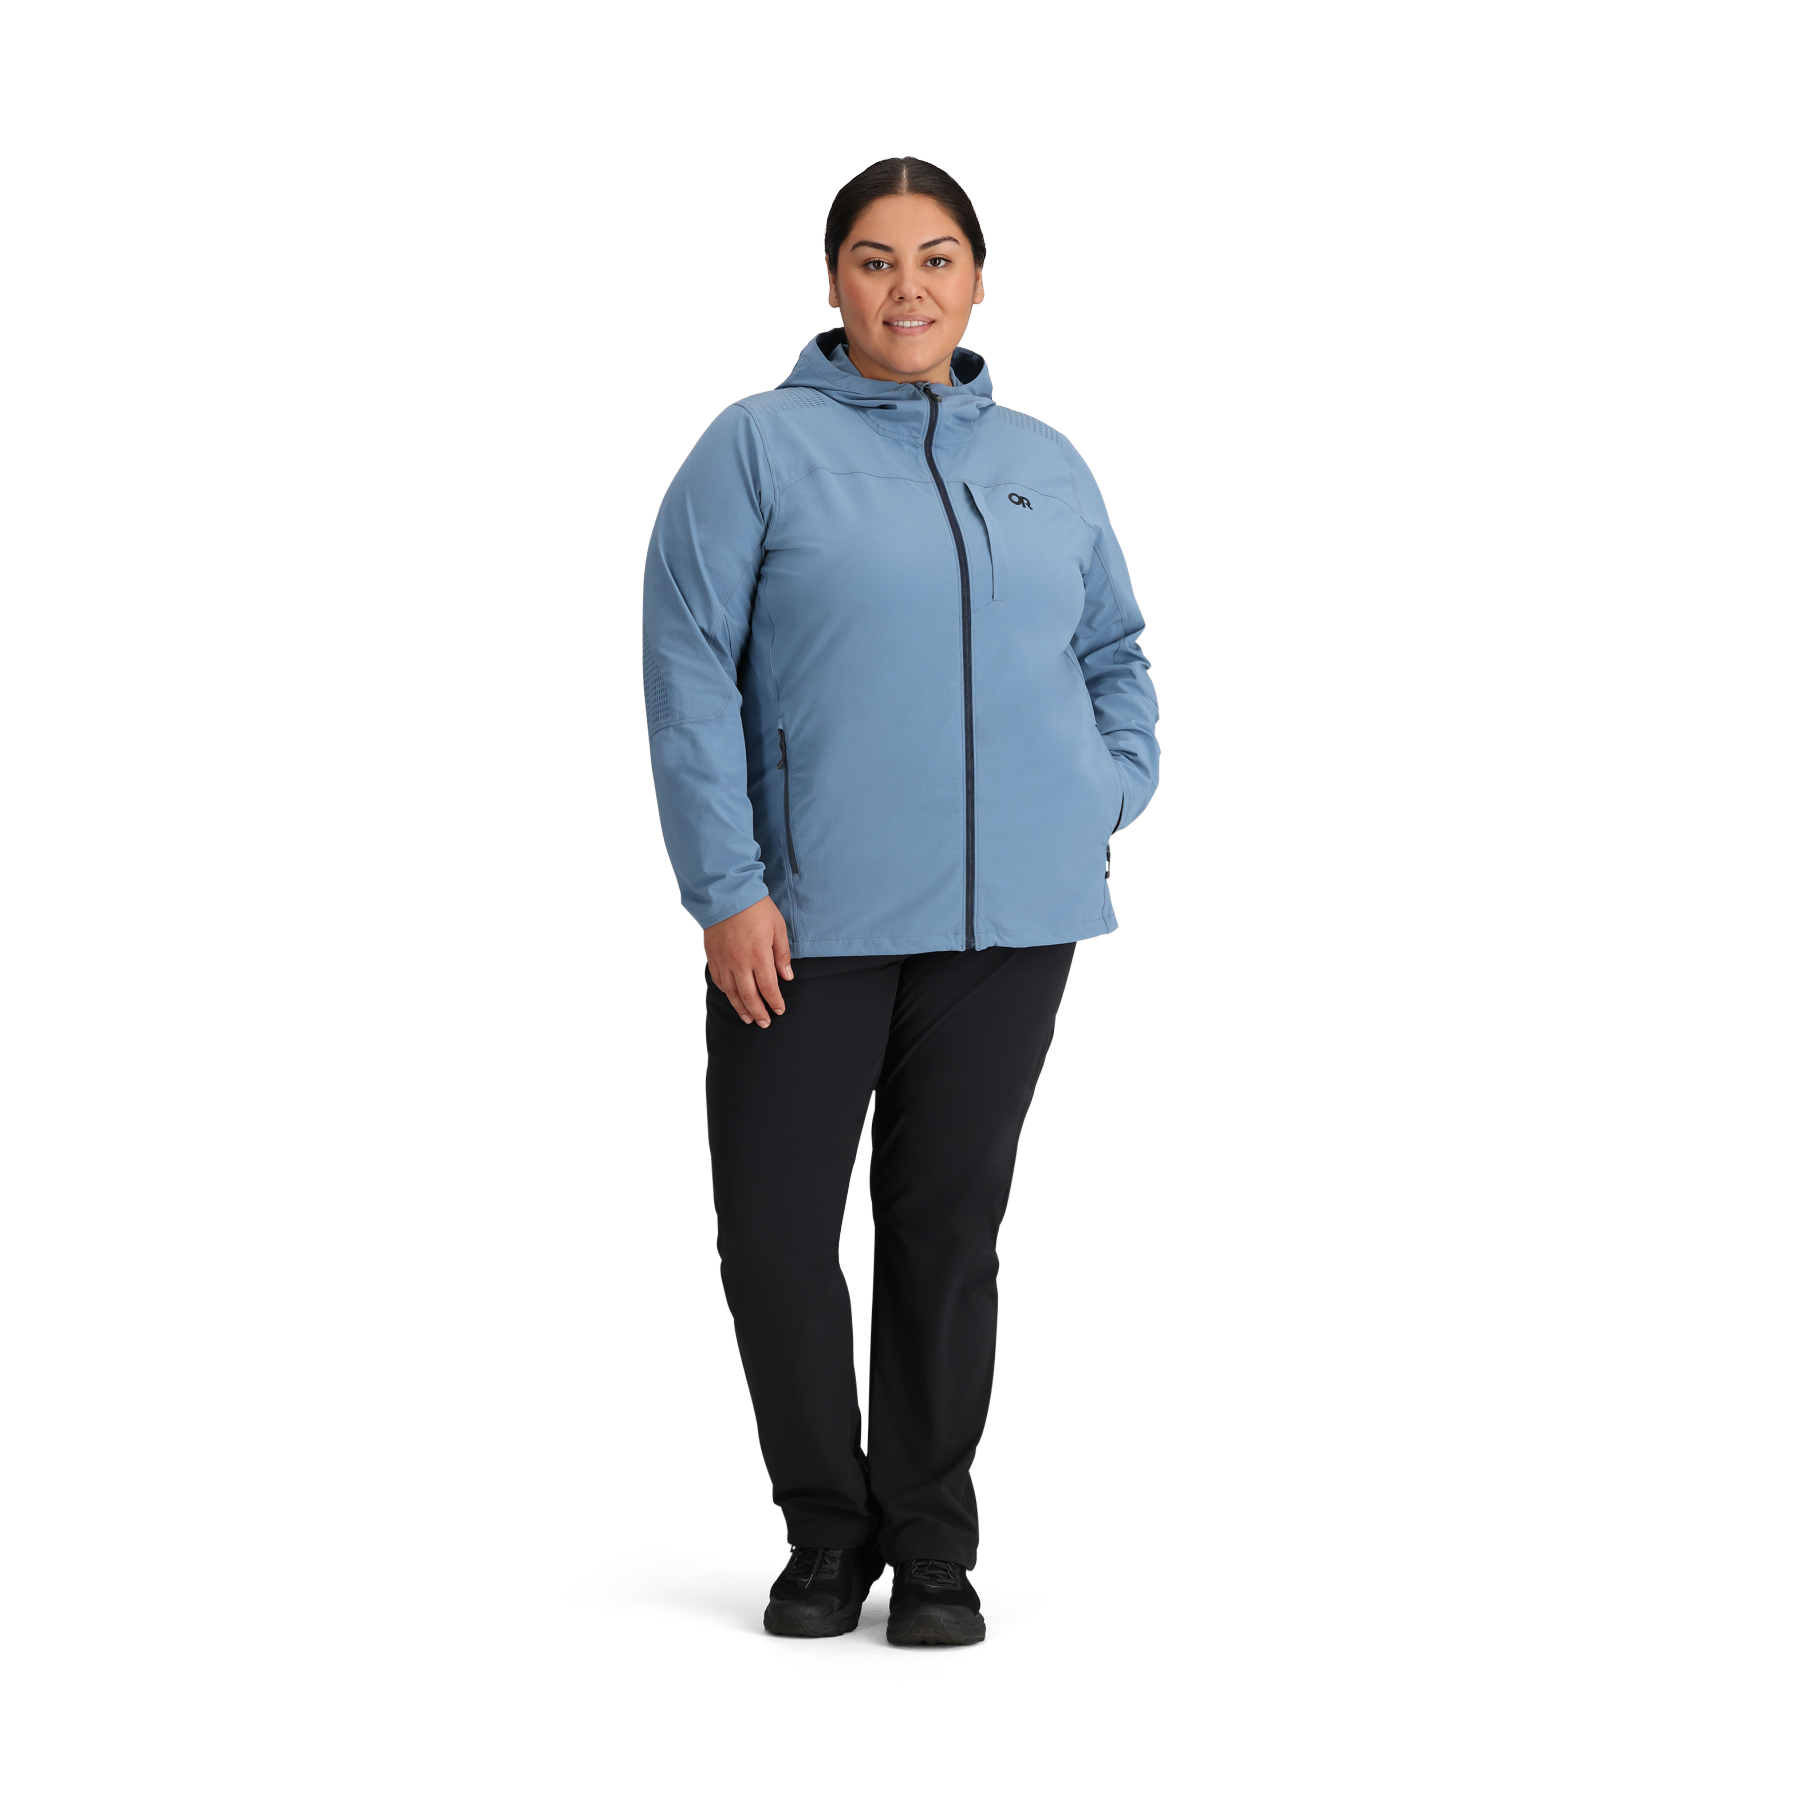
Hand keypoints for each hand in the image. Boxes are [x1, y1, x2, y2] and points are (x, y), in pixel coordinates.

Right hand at [704, 896, 793, 1026]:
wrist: (727, 893)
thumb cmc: (756, 908)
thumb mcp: (778, 928)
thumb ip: (782, 954)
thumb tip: (787, 977)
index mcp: (759, 956)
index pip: (769, 988)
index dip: (774, 1002)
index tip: (779, 1010)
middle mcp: (740, 963)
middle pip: (750, 996)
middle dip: (758, 1013)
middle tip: (764, 1024)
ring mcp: (724, 961)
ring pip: (732, 992)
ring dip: (741, 1008)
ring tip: (747, 1019)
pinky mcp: (713, 956)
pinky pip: (719, 980)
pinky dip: (726, 992)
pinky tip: (732, 997)